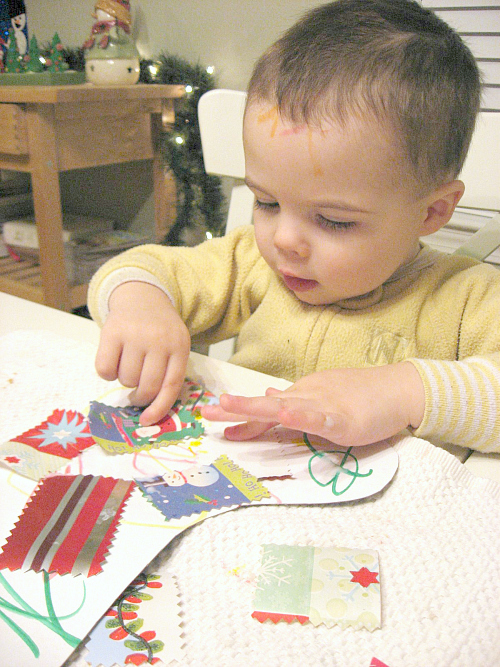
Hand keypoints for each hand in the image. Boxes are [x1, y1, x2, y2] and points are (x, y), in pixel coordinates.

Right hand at [94, 281, 190, 424]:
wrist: (142, 296)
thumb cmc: (160, 329)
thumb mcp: (175, 345)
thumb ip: (170, 372)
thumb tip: (153, 410)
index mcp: (179, 347)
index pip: (171, 385)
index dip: (159, 408)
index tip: (147, 421)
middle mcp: (159, 340)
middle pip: (147, 386)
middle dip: (139, 397)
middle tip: (136, 394)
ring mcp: (135, 335)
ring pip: (125, 380)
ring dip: (125, 380)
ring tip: (129, 364)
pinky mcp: (112, 332)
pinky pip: (104, 369)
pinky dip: (107, 372)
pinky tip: (114, 359)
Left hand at [200, 363, 424, 445]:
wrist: (399, 389)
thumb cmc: (365, 397)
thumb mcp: (324, 399)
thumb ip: (297, 402)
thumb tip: (270, 399)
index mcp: (302, 396)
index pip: (267, 409)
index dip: (242, 417)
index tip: (217, 423)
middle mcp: (307, 396)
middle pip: (265, 406)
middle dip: (235, 409)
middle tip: (206, 411)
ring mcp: (323, 404)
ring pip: (284, 408)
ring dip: (255, 408)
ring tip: (230, 405)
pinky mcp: (343, 416)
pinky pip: (319, 416)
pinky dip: (301, 415)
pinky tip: (285, 414)